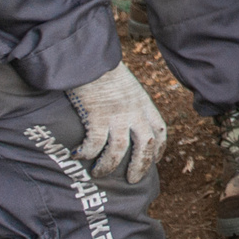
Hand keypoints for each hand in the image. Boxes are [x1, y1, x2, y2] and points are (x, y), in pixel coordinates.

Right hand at [69, 60, 166, 185]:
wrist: (92, 57)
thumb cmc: (105, 68)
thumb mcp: (127, 85)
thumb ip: (129, 102)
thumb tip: (122, 116)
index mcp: (144, 104)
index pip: (160, 130)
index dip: (159, 149)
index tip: (155, 161)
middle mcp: (135, 112)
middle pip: (144, 146)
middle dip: (140, 166)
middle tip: (133, 181)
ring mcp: (117, 116)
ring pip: (119, 151)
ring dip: (109, 166)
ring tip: (99, 173)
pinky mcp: (98, 117)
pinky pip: (95, 143)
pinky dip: (88, 153)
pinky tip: (79, 156)